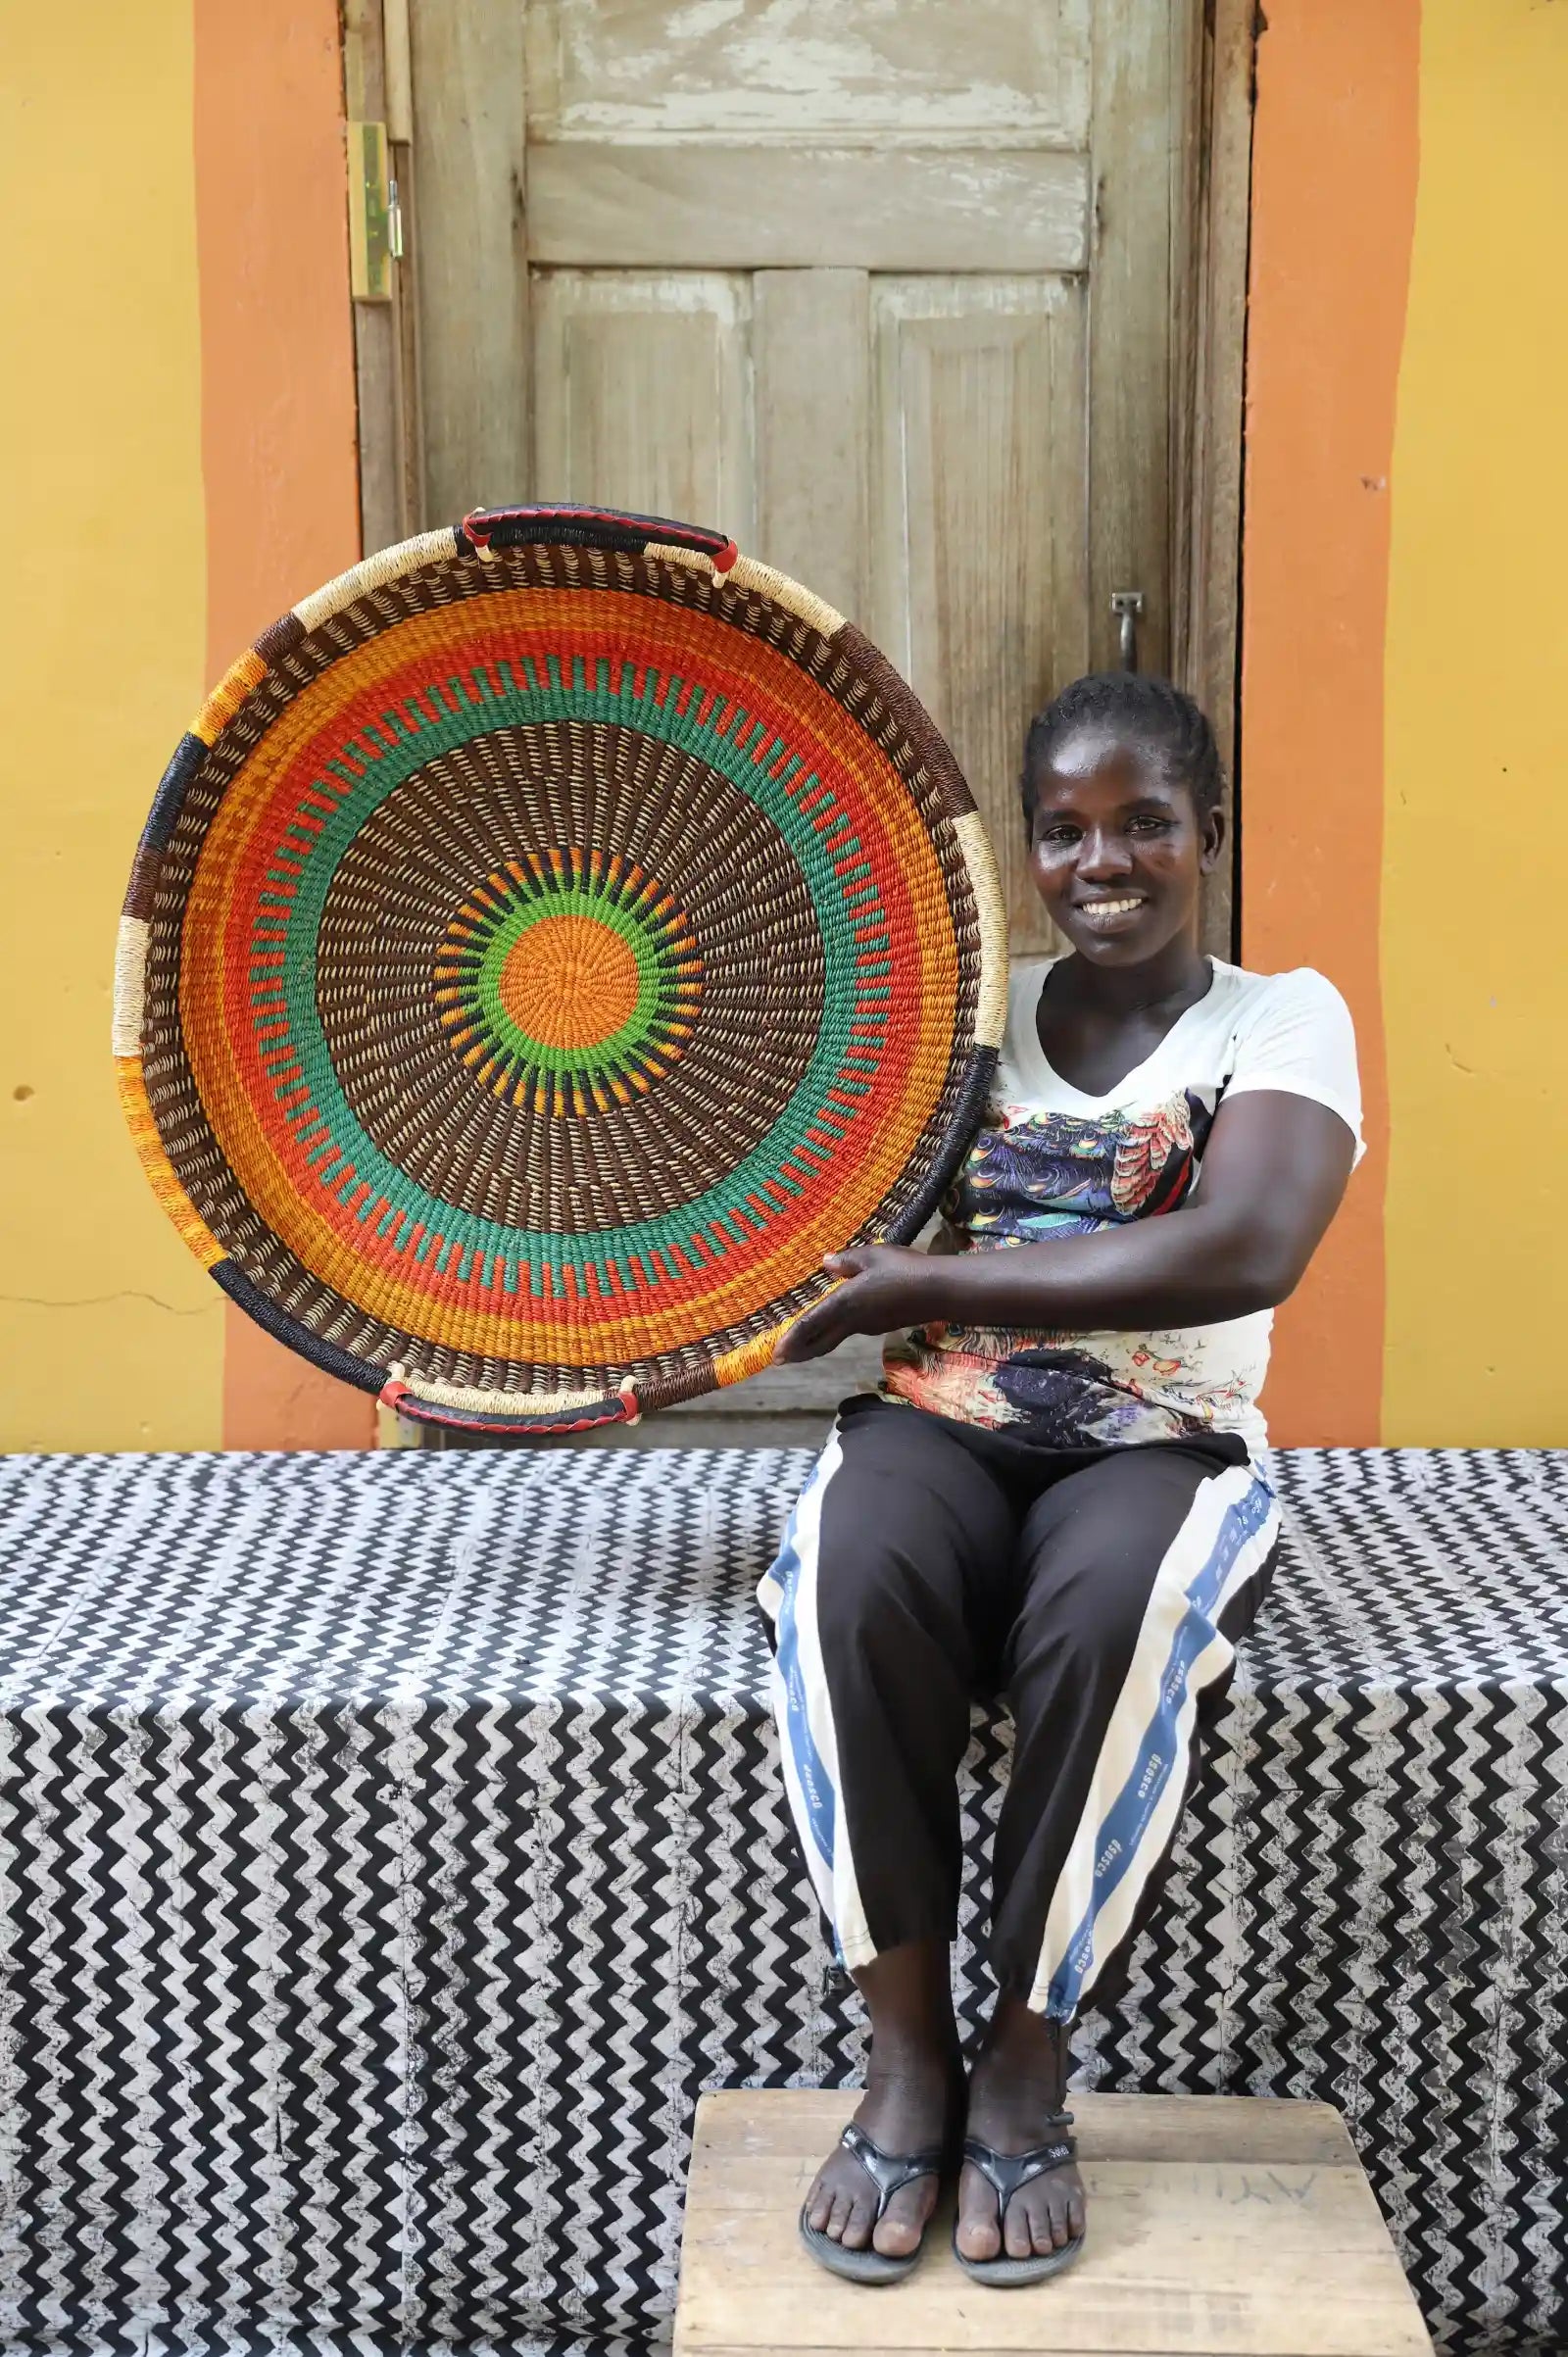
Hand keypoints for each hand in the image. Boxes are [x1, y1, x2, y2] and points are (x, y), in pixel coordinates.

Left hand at [775, 1245, 939, 1363]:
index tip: (777, 1355)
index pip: (811, 1324)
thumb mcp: (873, 1255)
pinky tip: (835, 1323)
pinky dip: (834, 1332)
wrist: (939, 1292)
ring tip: (801, 1343)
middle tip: (781, 1359)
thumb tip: (826, 1263)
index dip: (792, 1340)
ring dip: (816, 1342)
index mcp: (846, 1302)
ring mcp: (868, 1326)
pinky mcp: (880, 1326)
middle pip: (821, 1342)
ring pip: (835, 1337)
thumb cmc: (905, 1269)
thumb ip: (847, 1260)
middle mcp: (853, 1321)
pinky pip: (850, 1330)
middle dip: (800, 1351)